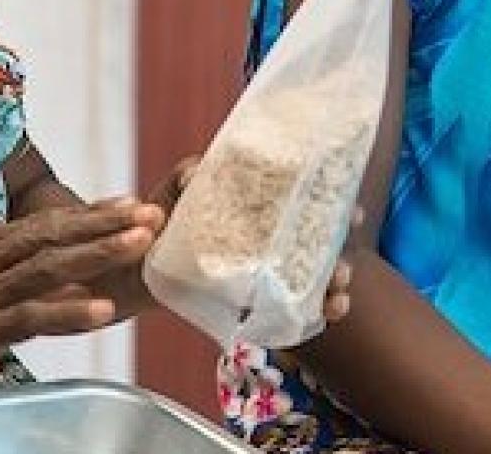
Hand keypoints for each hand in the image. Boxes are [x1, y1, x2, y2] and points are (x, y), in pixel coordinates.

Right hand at [0, 198, 157, 404]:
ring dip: (98, 253)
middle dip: (106, 224)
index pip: (44, 223)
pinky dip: (69, 312)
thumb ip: (0, 269)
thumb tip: (45, 266)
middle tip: (150, 214)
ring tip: (138, 244)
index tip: (128, 203)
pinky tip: (102, 310)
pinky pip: (32, 317)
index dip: (90, 213)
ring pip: (49, 267)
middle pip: (53, 234)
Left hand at [152, 154, 356, 322]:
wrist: (136, 260)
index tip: (354, 214)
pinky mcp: (252, 300)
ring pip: (311, 280)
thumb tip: (196, 174)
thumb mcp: (174, 193)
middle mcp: (269, 239)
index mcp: (258, 208)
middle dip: (340, 257)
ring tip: (337, 300)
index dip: (334, 208)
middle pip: (318, 246)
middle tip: (343, 269)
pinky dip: (311, 315)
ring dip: (332, 290)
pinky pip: (288, 310)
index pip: (305, 205)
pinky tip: (324, 316)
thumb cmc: (161, 219)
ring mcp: (264, 271)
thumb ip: (185, 180)